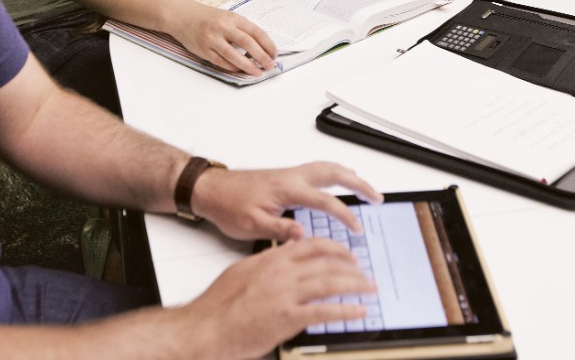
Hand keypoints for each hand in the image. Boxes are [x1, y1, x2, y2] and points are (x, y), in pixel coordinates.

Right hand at [175, 2, 278, 76]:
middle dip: (262, 56)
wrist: (182, 16)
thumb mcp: (227, 16)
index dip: (268, 45)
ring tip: (257, 72)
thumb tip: (261, 48)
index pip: (256, 32)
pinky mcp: (203, 49)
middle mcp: (223, 27)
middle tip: (269, 66)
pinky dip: (232, 67)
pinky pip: (220, 61)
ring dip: (248, 66)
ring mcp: (212, 39)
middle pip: (247, 43)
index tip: (274, 54)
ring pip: (234, 55)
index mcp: (233, 17)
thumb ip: (242, 29)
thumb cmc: (208, 17)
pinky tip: (239, 70)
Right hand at [181, 237, 375, 359]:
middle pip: (326, 262)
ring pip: (331, 283)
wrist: (205, 328)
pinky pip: (325, 311)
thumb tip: (281, 255)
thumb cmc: (218, 305)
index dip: (334, 248)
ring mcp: (286, 295)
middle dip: (350, 267)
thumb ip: (265, 263)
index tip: (346, 254)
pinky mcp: (288, 318)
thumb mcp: (242, 272)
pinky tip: (358, 311)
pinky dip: (346, 310)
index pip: (312, 246)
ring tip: (369, 289)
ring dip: (355, 286)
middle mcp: (282, 273)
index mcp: (272, 259)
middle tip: (363, 272)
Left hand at [192, 161, 383, 241]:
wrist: (212, 189)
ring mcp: (290, 173)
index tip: (356, 228)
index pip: (325, 201)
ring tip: (366, 187)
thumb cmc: (229, 206)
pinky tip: (338, 180)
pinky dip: (335, 172)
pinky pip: (318, 169)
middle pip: (335, 173)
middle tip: (377, 196)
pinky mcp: (286, 175)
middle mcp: (292, 176)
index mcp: (288, 188)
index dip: (345, 215)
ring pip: (327, 167)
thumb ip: (279, 228)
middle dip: (359, 184)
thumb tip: (302, 234)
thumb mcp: (251, 225)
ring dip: (349, 175)